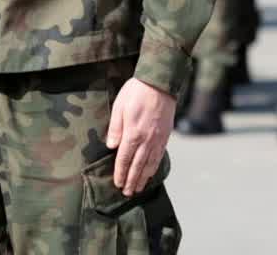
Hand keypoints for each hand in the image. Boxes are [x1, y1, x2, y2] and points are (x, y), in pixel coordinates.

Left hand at [105, 77, 175, 197]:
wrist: (159, 83)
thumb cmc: (136, 92)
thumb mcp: (119, 106)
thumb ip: (115, 128)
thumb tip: (111, 147)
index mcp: (133, 134)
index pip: (124, 159)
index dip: (120, 173)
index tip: (118, 183)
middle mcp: (146, 140)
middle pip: (137, 166)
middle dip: (132, 181)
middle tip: (127, 193)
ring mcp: (157, 139)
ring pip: (150, 164)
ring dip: (143, 178)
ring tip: (138, 188)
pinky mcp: (165, 135)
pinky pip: (160, 156)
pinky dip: (155, 167)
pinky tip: (151, 173)